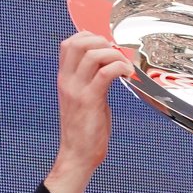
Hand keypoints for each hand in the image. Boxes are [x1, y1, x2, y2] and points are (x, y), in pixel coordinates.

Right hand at [45, 32, 133, 192]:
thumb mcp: (83, 100)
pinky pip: (106, 73)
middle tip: (117, 53)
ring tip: (124, 64)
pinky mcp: (90, 100)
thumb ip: (90, 82)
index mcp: (64, 79)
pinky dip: (120, 67)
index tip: (106, 45)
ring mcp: (77, 90)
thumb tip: (107, 68)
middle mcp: (68, 81)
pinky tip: (127, 74)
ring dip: (113, 54)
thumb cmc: (83, 131)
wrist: (77, 155)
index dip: (88, 37)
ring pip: (93, 54)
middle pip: (79, 43)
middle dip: (101, 41)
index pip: (68, 44)